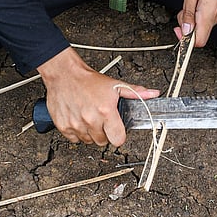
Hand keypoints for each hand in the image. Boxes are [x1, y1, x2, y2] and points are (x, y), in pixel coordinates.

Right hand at [36, 48, 159, 145]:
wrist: (65, 75)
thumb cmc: (89, 81)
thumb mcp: (115, 85)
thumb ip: (135, 93)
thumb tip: (153, 94)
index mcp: (106, 111)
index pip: (118, 139)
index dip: (118, 135)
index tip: (116, 130)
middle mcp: (90, 120)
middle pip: (103, 142)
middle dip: (104, 133)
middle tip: (101, 121)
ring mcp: (76, 124)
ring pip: (88, 141)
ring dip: (90, 133)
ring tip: (89, 118)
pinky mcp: (63, 126)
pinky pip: (74, 139)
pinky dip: (77, 132)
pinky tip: (79, 120)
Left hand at [173, 0, 216, 47]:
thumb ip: (188, 13)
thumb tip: (186, 30)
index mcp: (208, 13)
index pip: (199, 41)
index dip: (186, 39)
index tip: (178, 30)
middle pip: (199, 33)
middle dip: (187, 25)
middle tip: (183, 9)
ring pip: (202, 25)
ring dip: (193, 18)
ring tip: (191, 0)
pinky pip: (207, 18)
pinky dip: (199, 13)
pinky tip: (197, 0)